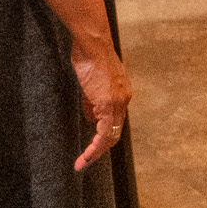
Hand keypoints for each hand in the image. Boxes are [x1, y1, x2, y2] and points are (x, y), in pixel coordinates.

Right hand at [69, 29, 132, 170]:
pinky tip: (86, 155)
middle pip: (115, 133)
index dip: (104, 137)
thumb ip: (93, 100)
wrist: (93, 44)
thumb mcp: (92, 82)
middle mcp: (123, 100)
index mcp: (121, 94)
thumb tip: (90, 116)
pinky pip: (103, 133)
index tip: (92, 148)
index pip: (115, 122)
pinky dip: (95, 147)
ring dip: (96, 152)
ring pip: (110, 136)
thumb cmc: (89, 57)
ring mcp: (117, 103)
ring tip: (83, 163)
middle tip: (85, 162)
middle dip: (100, 150)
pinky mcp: (107, 104)